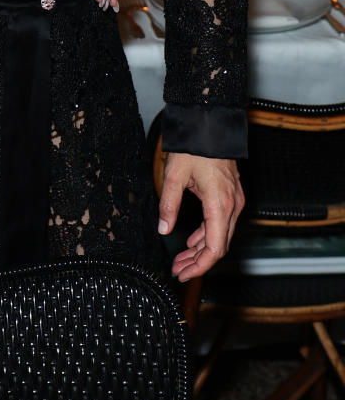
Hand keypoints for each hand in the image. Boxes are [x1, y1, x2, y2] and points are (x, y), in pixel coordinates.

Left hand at [159, 152, 243, 280]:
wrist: (211, 124)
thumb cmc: (194, 147)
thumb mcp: (174, 176)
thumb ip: (168, 204)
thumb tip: (163, 230)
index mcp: (220, 205)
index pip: (215, 249)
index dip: (200, 266)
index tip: (184, 275)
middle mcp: (232, 206)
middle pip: (219, 246)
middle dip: (198, 262)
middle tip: (178, 271)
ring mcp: (235, 201)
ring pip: (220, 235)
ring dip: (201, 250)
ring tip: (181, 260)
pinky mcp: (232, 195)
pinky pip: (222, 223)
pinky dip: (207, 235)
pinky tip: (192, 241)